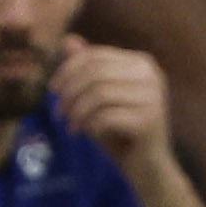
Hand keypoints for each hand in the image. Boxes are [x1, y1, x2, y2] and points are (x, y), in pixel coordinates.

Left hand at [50, 39, 172, 167]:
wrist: (146, 166)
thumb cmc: (119, 130)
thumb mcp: (98, 98)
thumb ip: (86, 70)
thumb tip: (67, 40)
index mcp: (140, 63)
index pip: (95, 55)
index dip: (67, 70)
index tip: (52, 91)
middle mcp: (150, 75)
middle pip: (95, 72)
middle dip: (70, 92)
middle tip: (59, 113)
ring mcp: (153, 97)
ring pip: (99, 94)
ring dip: (77, 112)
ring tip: (71, 126)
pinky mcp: (149, 121)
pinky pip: (106, 117)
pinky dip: (90, 126)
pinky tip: (88, 135)